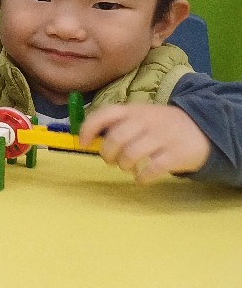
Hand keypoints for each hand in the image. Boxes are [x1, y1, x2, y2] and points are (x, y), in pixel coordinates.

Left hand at [79, 104, 211, 182]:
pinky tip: (142, 177)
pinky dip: (142, 177)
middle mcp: (147, 121)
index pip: (106, 114)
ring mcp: (163, 137)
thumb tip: (88, 138)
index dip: (89, 128)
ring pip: (131, 154)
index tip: (82, 143)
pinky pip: (152, 169)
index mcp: (134, 110)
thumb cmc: (161, 126)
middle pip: (116, 138)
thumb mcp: (140, 116)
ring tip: (128, 167)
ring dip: (124, 165)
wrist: (204, 129)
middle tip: (111, 160)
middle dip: (108, 154)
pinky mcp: (177, 154)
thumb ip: (118, 124)